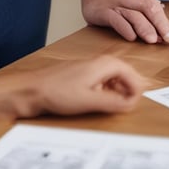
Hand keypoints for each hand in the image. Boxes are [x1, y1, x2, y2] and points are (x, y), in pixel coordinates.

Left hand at [0, 55, 143, 118]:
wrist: (31, 89)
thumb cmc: (57, 92)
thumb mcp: (90, 101)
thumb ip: (113, 102)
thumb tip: (132, 104)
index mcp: (105, 64)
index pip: (132, 75)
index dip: (136, 91)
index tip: (134, 105)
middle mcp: (99, 62)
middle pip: (124, 74)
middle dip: (129, 90)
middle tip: (129, 106)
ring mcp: (90, 67)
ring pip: (113, 77)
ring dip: (119, 91)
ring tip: (118, 106)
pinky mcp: (82, 75)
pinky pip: (103, 81)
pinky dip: (108, 91)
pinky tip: (101, 102)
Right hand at [81, 0, 168, 43]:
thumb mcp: (131, 1)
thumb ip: (145, 13)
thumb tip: (163, 27)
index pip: (154, 7)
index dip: (163, 21)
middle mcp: (128, 0)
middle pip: (146, 10)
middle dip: (158, 24)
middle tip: (165, 39)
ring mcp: (115, 5)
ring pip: (132, 15)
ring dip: (144, 27)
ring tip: (152, 40)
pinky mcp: (102, 12)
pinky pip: (115, 20)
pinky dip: (125, 29)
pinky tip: (131, 37)